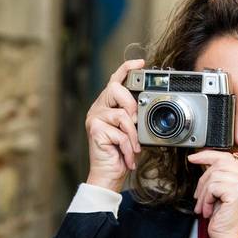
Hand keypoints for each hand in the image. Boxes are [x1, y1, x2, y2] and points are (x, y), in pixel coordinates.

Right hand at [84, 59, 143, 191]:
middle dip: (131, 104)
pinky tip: (128, 156)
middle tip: (136, 122)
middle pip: (116, 90)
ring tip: (134, 148)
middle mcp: (98, 108)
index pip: (115, 81)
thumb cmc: (121, 154)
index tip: (140, 62)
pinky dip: (129, 147)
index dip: (126, 69)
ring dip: (133, 135)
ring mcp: (94, 117)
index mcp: (107, 105)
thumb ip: (136, 118)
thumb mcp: (133, 132)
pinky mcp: (94, 129)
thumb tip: (143, 110)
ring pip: (123, 115)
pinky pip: (121, 132)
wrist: (109, 175)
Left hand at [187, 150, 237, 237]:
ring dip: (204, 192)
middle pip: (220, 164)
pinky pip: (212, 186)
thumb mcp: (225, 191)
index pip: (229, 157)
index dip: (208, 156)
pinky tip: (209, 210)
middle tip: (199, 196)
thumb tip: (204, 158)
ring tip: (205, 206)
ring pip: (214, 175)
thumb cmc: (226, 219)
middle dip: (204, 180)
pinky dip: (206, 199)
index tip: (194, 158)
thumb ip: (222, 174)